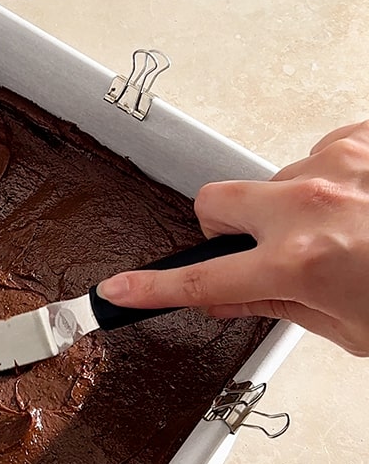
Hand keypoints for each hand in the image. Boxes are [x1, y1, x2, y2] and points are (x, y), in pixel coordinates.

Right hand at [97, 120, 368, 354]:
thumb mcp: (352, 325)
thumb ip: (281, 304)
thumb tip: (229, 298)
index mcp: (301, 263)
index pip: (202, 280)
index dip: (152, 289)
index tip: (119, 290)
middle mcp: (309, 207)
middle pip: (216, 202)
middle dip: (230, 226)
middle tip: (266, 245)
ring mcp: (334, 165)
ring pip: (273, 180)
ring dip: (293, 206)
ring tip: (344, 228)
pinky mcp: (360, 138)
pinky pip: (319, 152)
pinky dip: (332, 179)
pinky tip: (363, 201)